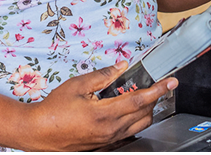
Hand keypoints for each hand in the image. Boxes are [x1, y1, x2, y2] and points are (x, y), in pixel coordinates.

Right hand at [25, 61, 176, 150]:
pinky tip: (126, 108)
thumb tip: (121, 67)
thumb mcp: (77, 85)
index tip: (171, 82)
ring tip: (143, 94)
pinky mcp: (104, 144)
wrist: (39, 133)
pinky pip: (127, 132)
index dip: (158, 90)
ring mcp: (108, 139)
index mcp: (105, 114)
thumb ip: (102, 76)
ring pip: (138, 125)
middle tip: (156, 84)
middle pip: (144, 114)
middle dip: (154, 98)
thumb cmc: (54, 109)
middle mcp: (110, 129)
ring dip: (145, 109)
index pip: (140, 100)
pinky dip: (134, 119)